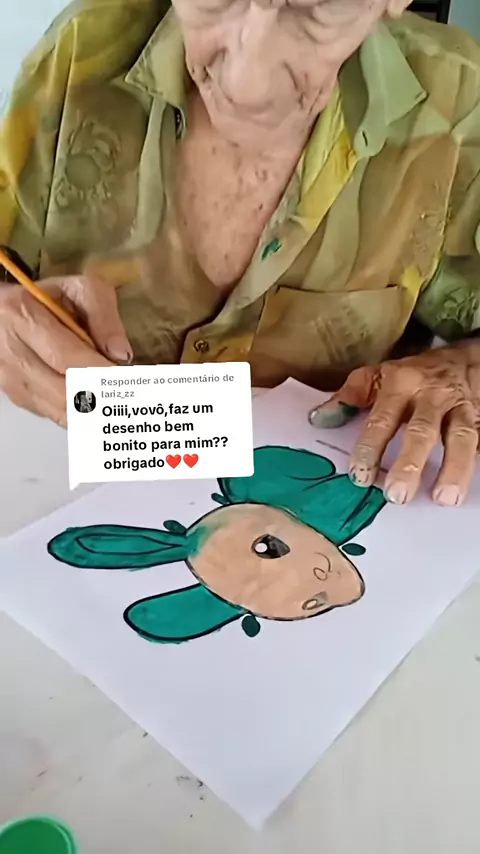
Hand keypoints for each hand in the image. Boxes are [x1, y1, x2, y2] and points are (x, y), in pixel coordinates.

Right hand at [0, 275, 131, 426]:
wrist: (7, 312)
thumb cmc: (48, 299)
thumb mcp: (79, 289)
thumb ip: (103, 314)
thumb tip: (120, 354)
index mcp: (23, 316)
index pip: (66, 357)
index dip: (100, 372)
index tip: (129, 380)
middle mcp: (11, 352)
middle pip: (63, 391)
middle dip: (102, 397)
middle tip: (132, 396)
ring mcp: (11, 380)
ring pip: (60, 411)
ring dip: (95, 412)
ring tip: (123, 404)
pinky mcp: (18, 398)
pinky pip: (56, 415)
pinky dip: (82, 415)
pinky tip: (102, 407)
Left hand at [309, 344, 479, 506]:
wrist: (464, 359)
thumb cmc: (413, 375)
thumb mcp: (378, 375)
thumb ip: (350, 397)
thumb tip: (318, 419)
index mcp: (401, 385)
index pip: (382, 420)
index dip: (370, 449)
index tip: (360, 477)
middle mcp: (432, 396)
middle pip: (422, 430)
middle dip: (411, 464)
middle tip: (397, 496)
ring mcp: (462, 408)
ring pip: (463, 437)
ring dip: (454, 469)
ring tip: (444, 499)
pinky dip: (478, 462)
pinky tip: (470, 487)